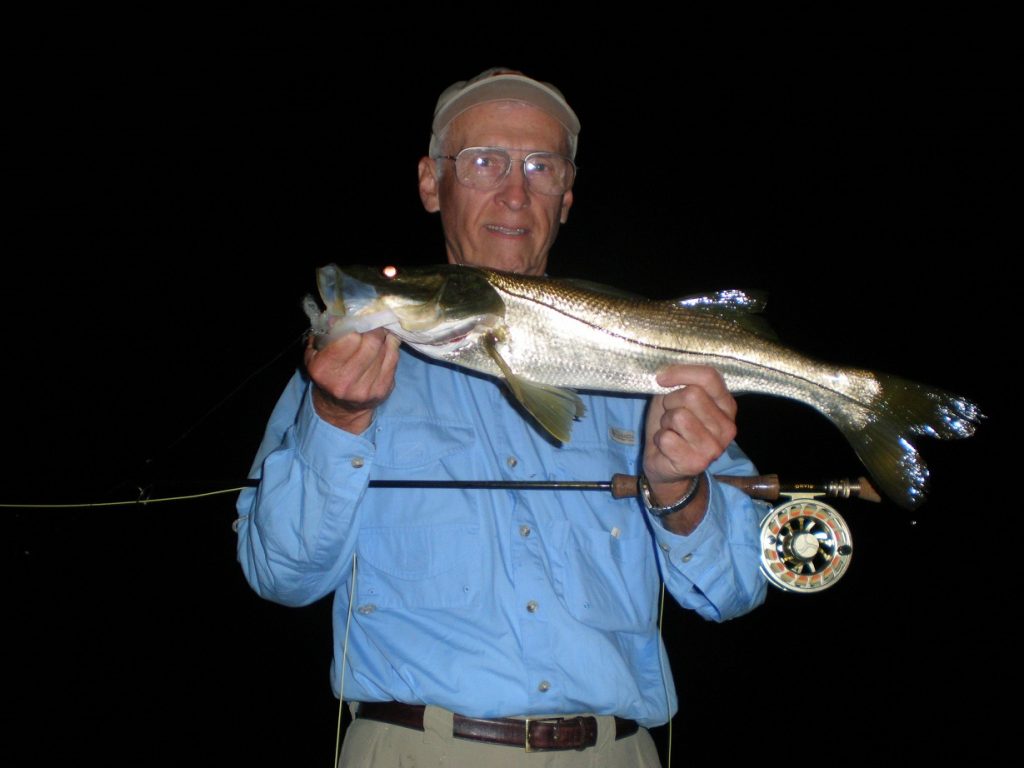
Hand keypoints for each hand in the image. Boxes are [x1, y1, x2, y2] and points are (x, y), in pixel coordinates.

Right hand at [304, 329, 400, 433]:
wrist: (341, 408)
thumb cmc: (327, 375)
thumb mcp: (315, 356)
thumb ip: (323, 335)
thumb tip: (338, 317)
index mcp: (324, 369)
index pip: (349, 338)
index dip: (358, 324)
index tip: (360, 319)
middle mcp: (344, 381)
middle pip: (370, 343)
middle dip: (374, 329)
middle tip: (374, 323)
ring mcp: (365, 388)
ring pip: (384, 350)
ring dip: (384, 337)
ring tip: (381, 331)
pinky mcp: (382, 391)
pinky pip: (393, 360)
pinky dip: (392, 347)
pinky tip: (388, 342)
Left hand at [643, 365, 737, 531]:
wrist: (666, 466)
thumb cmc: (673, 428)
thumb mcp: (676, 399)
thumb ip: (679, 383)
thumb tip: (666, 372)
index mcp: (727, 406)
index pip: (709, 377)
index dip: (681, 373)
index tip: (661, 379)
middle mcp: (728, 427)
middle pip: (692, 395)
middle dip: (670, 402)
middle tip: (669, 416)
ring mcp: (714, 447)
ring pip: (679, 416)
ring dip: (665, 422)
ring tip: (670, 431)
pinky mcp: (697, 463)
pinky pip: (667, 438)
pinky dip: (660, 440)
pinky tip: (667, 447)